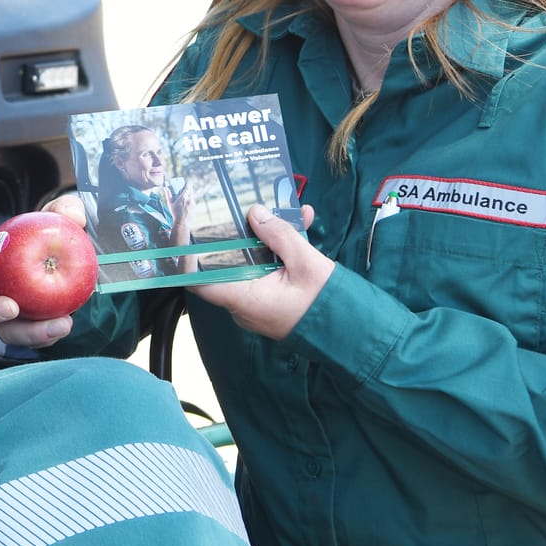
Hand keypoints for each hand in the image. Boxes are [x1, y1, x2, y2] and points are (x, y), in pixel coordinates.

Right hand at [0, 194, 82, 348]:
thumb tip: (73, 216)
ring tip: (56, 325)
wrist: (59, 261)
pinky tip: (65, 323)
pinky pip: (31, 338)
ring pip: (3, 332)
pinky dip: (48, 334)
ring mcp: (4, 315)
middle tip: (11, 307)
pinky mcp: (25, 329)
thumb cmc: (46, 236)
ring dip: (26, 333)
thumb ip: (64, 210)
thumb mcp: (55, 218)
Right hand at [168, 180, 192, 235]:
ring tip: (184, 199)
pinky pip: (193, 202)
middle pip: (191, 190)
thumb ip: (168, 195)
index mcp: (184, 197)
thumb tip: (165, 187)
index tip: (187, 182)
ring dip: (189, 196)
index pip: (188, 187)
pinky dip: (190, 201)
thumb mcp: (170, 203)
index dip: (188, 184)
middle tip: (185, 189)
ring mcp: (193, 203)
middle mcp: (190, 199)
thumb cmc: (175, 213)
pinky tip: (186, 205)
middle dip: (189, 189)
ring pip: (192, 196)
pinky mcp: (195, 207)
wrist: (182, 222)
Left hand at [189, 204, 330, 339]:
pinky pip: (266, 273)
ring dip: (264, 239)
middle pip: (227, 264)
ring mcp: (257, 304)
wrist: (359, 339)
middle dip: (237, 232)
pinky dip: (277, 253)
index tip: (186, 227)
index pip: (198, 280)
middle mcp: (244, 305)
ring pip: (251, 265)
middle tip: (243, 206)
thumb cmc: (330, 306)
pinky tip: (298, 226)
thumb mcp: (307, 264)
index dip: (188, 254)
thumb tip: (255, 212)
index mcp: (244, 299)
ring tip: (284, 211)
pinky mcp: (272, 301)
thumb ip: (279, 236)